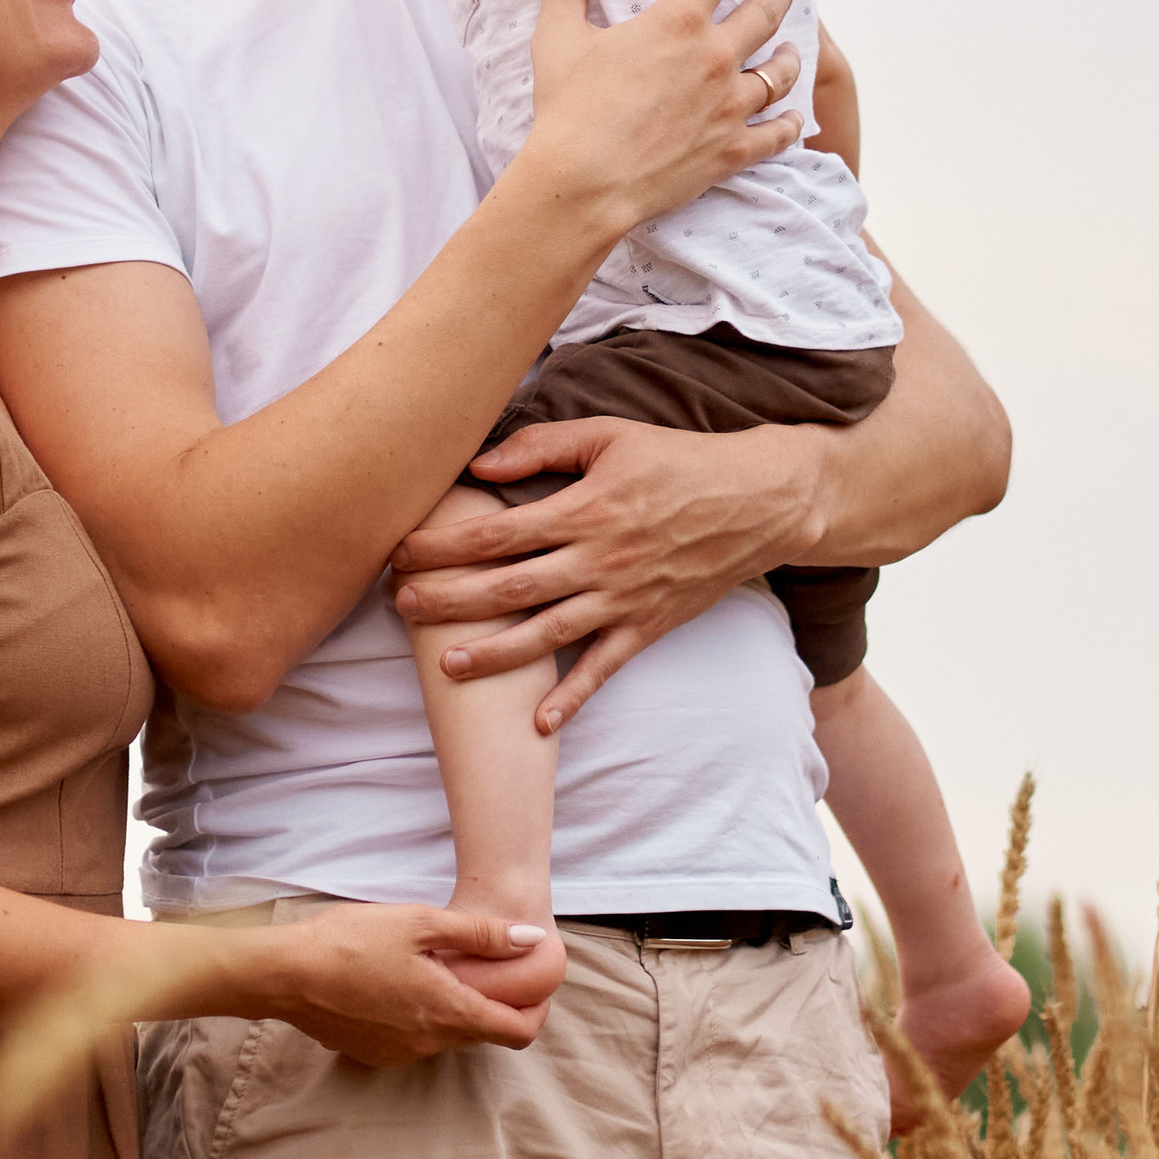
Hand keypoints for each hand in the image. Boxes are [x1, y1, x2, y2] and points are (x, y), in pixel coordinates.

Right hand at [268, 902, 559, 1061]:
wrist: (286, 974)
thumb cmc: (352, 941)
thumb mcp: (421, 923)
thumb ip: (481, 934)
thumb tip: (531, 940)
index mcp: (449, 1011)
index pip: (516, 1032)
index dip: (535, 1011)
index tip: (534, 987)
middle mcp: (429, 1043)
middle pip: (482, 1032)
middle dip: (492, 1003)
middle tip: (484, 964)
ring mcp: (399, 1054)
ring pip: (446, 1035)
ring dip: (452, 1008)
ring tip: (436, 968)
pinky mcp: (373, 1054)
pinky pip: (413, 1039)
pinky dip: (419, 1016)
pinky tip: (399, 983)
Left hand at [389, 414, 831, 732]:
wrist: (758, 501)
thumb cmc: (678, 460)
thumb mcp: (610, 436)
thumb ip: (542, 447)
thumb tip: (479, 465)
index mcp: (586, 508)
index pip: (498, 532)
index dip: (445, 544)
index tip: (402, 550)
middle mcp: (601, 559)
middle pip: (511, 586)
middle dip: (451, 599)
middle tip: (400, 606)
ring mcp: (625, 598)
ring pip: (549, 633)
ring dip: (496, 654)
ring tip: (448, 666)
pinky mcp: (649, 625)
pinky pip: (605, 667)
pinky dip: (574, 696)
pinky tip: (540, 722)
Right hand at [516, 0, 800, 241]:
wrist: (585, 185)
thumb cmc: (569, 109)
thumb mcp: (558, 36)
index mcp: (678, 22)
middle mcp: (715, 58)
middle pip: (766, 11)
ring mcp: (730, 107)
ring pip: (781, 71)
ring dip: (790, 56)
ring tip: (791, 49)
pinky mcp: (732, 151)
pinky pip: (778, 133)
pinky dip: (789, 122)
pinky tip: (793, 118)